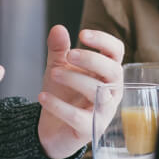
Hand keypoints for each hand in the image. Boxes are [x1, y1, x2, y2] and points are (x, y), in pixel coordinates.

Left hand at [36, 26, 123, 158]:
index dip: (103, 41)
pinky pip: (78, 117)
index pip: (116, 52)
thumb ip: (58, 50)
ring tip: (53, 73)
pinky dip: (59, 106)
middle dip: (91, 60)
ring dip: (75, 79)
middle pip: (113, 71)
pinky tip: (43, 97)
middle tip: (69, 54)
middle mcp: (111, 91)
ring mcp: (103, 112)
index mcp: (107, 72)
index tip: (82, 34)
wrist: (52, 129)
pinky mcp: (90, 129)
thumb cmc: (63, 94)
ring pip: (98, 92)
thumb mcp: (58, 68)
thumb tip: (58, 28)